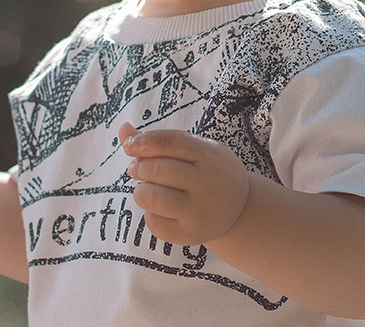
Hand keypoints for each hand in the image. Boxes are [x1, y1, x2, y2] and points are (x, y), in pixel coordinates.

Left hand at [119, 123, 249, 246]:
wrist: (240, 209)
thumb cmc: (208, 172)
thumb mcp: (194, 150)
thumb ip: (158, 140)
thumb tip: (124, 129)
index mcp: (209, 154)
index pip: (168, 142)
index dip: (142, 142)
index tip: (129, 146)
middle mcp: (207, 182)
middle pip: (158, 169)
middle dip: (138, 167)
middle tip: (136, 168)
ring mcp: (200, 210)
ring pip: (152, 197)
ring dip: (140, 191)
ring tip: (145, 189)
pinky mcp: (191, 234)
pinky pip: (155, 223)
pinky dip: (150, 214)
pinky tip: (160, 210)